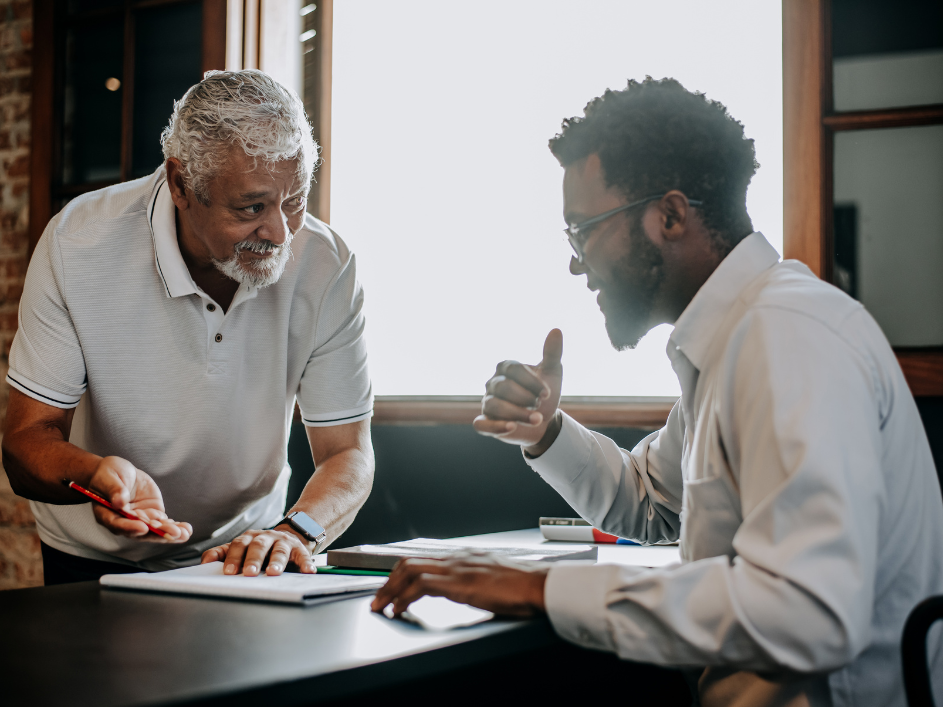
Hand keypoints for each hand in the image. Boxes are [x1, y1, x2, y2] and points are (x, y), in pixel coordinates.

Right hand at [89, 456, 191, 542]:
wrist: (119, 472)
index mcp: (107, 515)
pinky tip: (185, 530)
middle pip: (140, 531)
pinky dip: (175, 526)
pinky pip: (163, 522)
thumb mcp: (107, 478)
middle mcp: (124, 521)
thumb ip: (114, 490)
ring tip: (185, 534)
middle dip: (158, 533)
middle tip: (174, 533)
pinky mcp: (152, 513)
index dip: (130, 528)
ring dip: (170, 532)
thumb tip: (119, 502)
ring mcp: (140, 519)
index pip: (118, 525)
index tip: (143, 527)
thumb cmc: (107, 475)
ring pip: (154, 529)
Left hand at [201, 527, 316, 576]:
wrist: (289, 537)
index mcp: (249, 538)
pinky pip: (303, 555)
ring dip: (277, 562)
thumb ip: (222, 554)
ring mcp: (283, 542)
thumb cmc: (260, 549)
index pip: (238, 545)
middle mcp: (266, 538)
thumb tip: (204, 563)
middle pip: (258, 546)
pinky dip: (306, 563)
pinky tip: (308, 571)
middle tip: (249, 573)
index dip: (233, 557)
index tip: (229, 572)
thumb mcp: (241, 549)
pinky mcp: (299, 549)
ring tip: (273, 573)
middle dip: (253, 560)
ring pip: (279, 550)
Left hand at [370, 554, 548, 617]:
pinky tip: (399, 609)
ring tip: (381, 605)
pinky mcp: (458, 582)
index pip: (423, 559)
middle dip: (388, 581)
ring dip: (390, 589)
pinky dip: (404, 597)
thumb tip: (468, 590)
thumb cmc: (524, 586)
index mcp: (464, 556)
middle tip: (378, 598)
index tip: (391, 588)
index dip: (402, 573)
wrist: (539, 584)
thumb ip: (476, 581)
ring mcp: (456, 568)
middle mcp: (456, 557)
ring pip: (409, 570)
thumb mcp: (493, 579)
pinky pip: (421, 585)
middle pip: (409, 561)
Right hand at [473, 329, 563, 452]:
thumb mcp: (552, 373)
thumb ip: (552, 353)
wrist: (544, 422)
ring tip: (536, 420)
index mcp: (506, 368)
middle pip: (503, 387)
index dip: (531, 382)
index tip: (547, 394)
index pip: (513, 369)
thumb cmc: (544, 395)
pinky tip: (511, 427)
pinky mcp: (486, 422)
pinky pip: (481, 425)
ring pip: (493, 406)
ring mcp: (488, 403)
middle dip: (524, 398)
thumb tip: (556, 330)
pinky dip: (495, 426)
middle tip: (539, 405)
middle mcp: (493, 383)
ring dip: (517, 413)